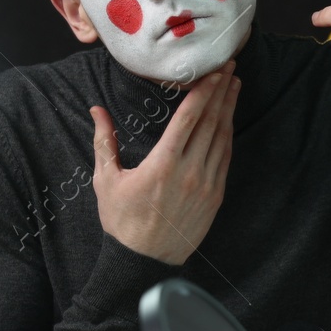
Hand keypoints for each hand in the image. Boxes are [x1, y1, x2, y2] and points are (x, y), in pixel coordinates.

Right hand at [89, 59, 238, 264]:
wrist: (144, 262)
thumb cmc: (122, 222)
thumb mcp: (107, 181)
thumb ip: (105, 142)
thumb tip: (96, 110)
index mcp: (163, 163)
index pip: (189, 118)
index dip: (204, 91)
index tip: (215, 72)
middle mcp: (190, 171)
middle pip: (211, 122)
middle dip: (222, 92)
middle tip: (231, 68)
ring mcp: (206, 184)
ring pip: (222, 139)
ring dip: (229, 110)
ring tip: (234, 87)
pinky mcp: (215, 197)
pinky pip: (224, 159)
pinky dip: (227, 136)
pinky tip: (228, 121)